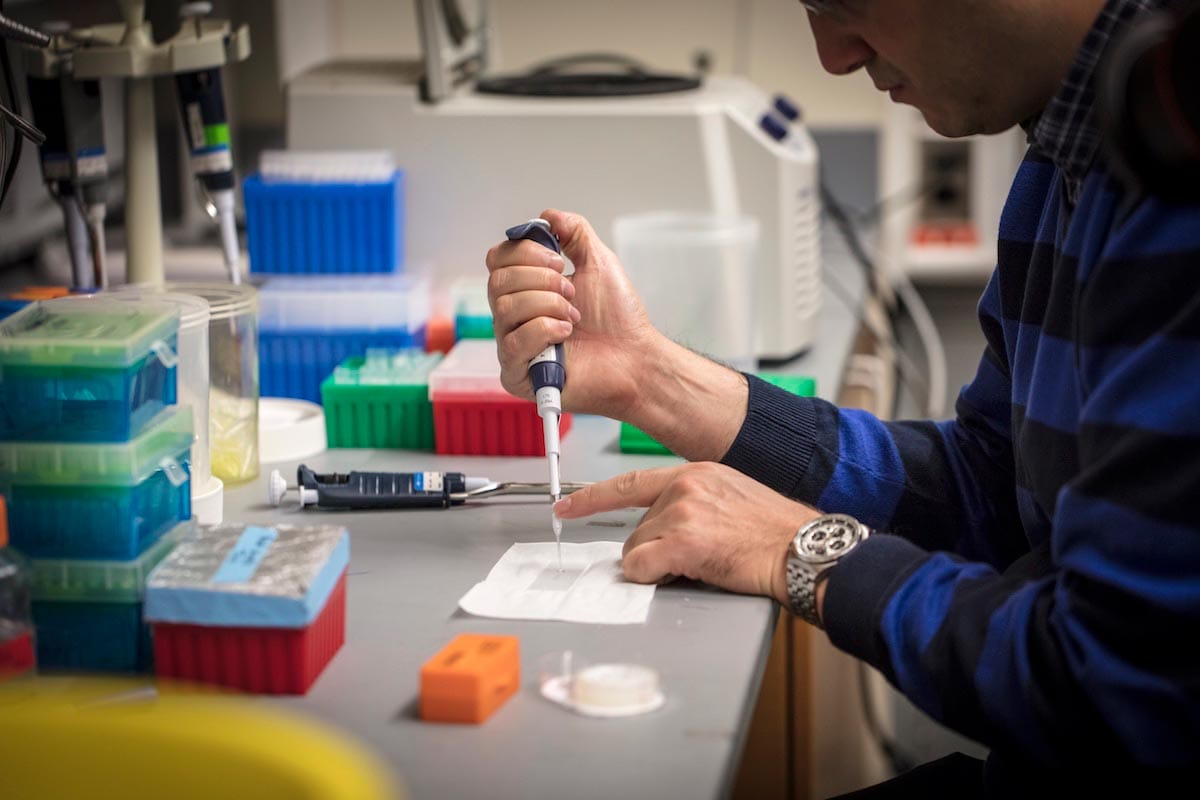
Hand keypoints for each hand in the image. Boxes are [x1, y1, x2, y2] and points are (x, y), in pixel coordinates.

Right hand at [486, 209, 661, 419]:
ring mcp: (512, 345)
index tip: (561, 261)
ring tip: (574, 317)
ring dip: (549, 305)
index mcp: (526, 288)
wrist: (635, 357)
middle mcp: (513, 316)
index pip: (498, 258)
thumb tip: (547, 215)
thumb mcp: (599, 262)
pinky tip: (566, 335)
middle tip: (572, 293)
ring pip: (505, 307)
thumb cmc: (618, 319)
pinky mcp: (516, 375)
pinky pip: (513, 341)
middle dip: (542, 280)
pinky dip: (545, 330)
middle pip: (497, 280)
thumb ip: (574, 232)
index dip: (526, 253)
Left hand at [554, 463, 822, 604]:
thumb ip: (693, 504)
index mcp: (696, 472)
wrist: (803, 549)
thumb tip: (661, 529)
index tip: (566, 505)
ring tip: (704, 563)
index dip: (593, 497)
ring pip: (637, 550)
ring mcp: (682, 511)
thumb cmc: (776, 534)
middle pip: (635, 529)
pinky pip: (641, 568)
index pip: (631, 483)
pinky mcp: (683, 541)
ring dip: (660, 567)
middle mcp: (685, 485)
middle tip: (695, 559)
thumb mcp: (733, 498)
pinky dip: (655, 578)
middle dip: (654, 552)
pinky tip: (688, 573)